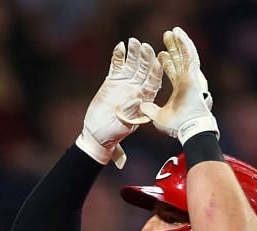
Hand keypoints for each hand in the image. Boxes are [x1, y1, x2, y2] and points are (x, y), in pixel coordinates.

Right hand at [80, 38, 160, 167]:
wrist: (97, 133)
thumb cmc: (110, 136)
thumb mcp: (118, 138)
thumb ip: (121, 145)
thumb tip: (122, 163)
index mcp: (143, 100)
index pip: (153, 83)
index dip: (156, 72)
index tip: (159, 62)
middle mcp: (136, 90)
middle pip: (144, 70)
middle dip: (145, 58)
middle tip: (146, 47)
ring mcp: (124, 83)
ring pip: (132, 64)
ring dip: (133, 53)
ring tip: (133, 42)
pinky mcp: (112, 79)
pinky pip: (116, 65)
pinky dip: (118, 56)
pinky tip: (119, 47)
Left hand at [152, 27, 217, 142]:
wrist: (187, 127)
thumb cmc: (176, 125)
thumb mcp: (158, 117)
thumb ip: (150, 110)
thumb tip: (142, 105)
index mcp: (180, 89)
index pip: (173, 71)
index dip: (167, 62)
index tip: (160, 54)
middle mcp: (186, 80)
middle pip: (179, 60)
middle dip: (173, 48)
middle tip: (167, 36)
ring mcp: (191, 76)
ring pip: (185, 55)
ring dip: (179, 42)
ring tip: (173, 30)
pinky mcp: (193, 73)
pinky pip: (189, 55)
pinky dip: (185, 44)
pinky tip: (179, 34)